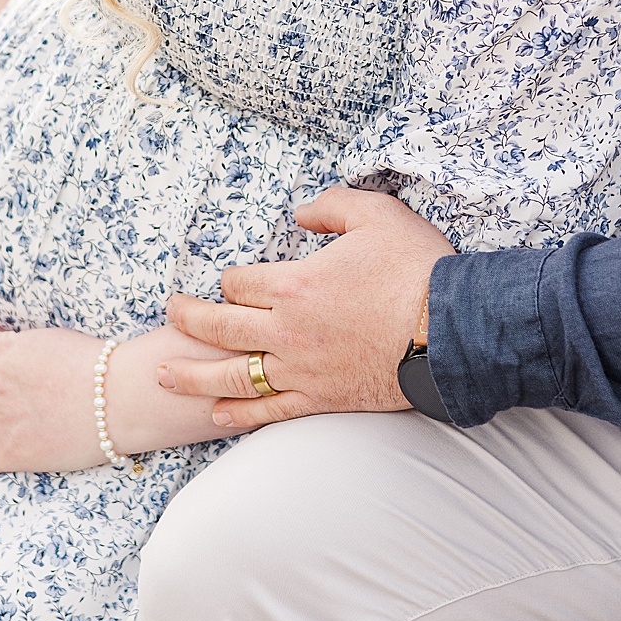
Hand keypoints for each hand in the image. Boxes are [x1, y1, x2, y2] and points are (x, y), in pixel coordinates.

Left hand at [158, 186, 451, 429]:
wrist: (456, 332)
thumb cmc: (418, 269)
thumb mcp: (376, 214)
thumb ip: (332, 206)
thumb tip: (301, 213)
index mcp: (296, 284)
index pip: (239, 283)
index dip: (230, 280)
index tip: (231, 281)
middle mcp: (288, 330)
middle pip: (220, 328)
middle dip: (188, 320)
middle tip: (170, 313)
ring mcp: (303, 370)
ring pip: (233, 376)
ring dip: (193, 375)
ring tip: (165, 374)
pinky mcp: (322, 399)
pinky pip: (271, 410)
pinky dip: (239, 413)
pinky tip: (217, 414)